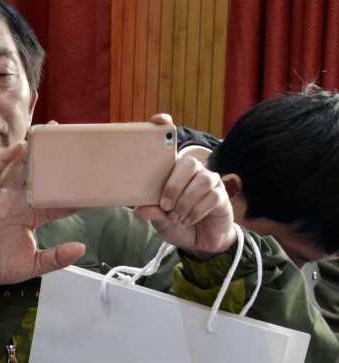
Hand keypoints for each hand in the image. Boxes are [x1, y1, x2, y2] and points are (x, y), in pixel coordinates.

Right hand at [0, 140, 84, 284]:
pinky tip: (17, 148)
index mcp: (32, 216)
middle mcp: (19, 203)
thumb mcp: (34, 265)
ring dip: (31, 152)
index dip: (74, 194)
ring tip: (46, 133)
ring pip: (19, 169)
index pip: (57, 200)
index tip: (93, 185)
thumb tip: (81, 248)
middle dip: (53, 161)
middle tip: (70, 142)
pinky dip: (4, 160)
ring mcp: (2, 199)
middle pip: (39, 176)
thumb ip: (57, 257)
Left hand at [133, 114, 237, 259]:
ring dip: (186, 201)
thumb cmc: (177, 223)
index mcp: (174, 172)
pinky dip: (196, 211)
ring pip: (202, 180)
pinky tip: (188, 220)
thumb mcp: (159, 220)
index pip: (171, 144)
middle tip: (165, 205)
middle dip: (174, 185)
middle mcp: (193, 172)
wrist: (200, 242)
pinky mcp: (222, 196)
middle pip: (188, 163)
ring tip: (176, 217)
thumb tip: (139, 209)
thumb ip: (152, 212)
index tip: (160, 120)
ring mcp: (210, 182)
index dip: (166, 128)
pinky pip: (211, 197)